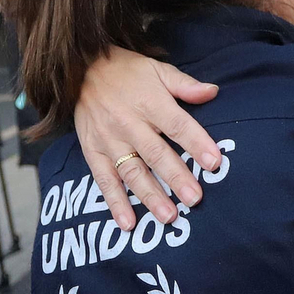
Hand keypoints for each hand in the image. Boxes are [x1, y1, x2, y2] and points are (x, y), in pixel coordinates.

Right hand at [75, 47, 222, 230]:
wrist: (79, 69)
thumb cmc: (127, 72)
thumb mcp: (157, 70)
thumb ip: (185, 85)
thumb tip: (213, 92)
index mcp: (149, 101)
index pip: (177, 124)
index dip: (196, 143)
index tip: (215, 162)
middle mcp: (128, 123)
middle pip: (156, 153)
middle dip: (176, 178)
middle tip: (195, 199)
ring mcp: (108, 140)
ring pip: (131, 171)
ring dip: (150, 196)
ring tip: (169, 216)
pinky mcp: (92, 151)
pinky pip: (103, 180)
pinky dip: (115, 203)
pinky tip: (128, 223)